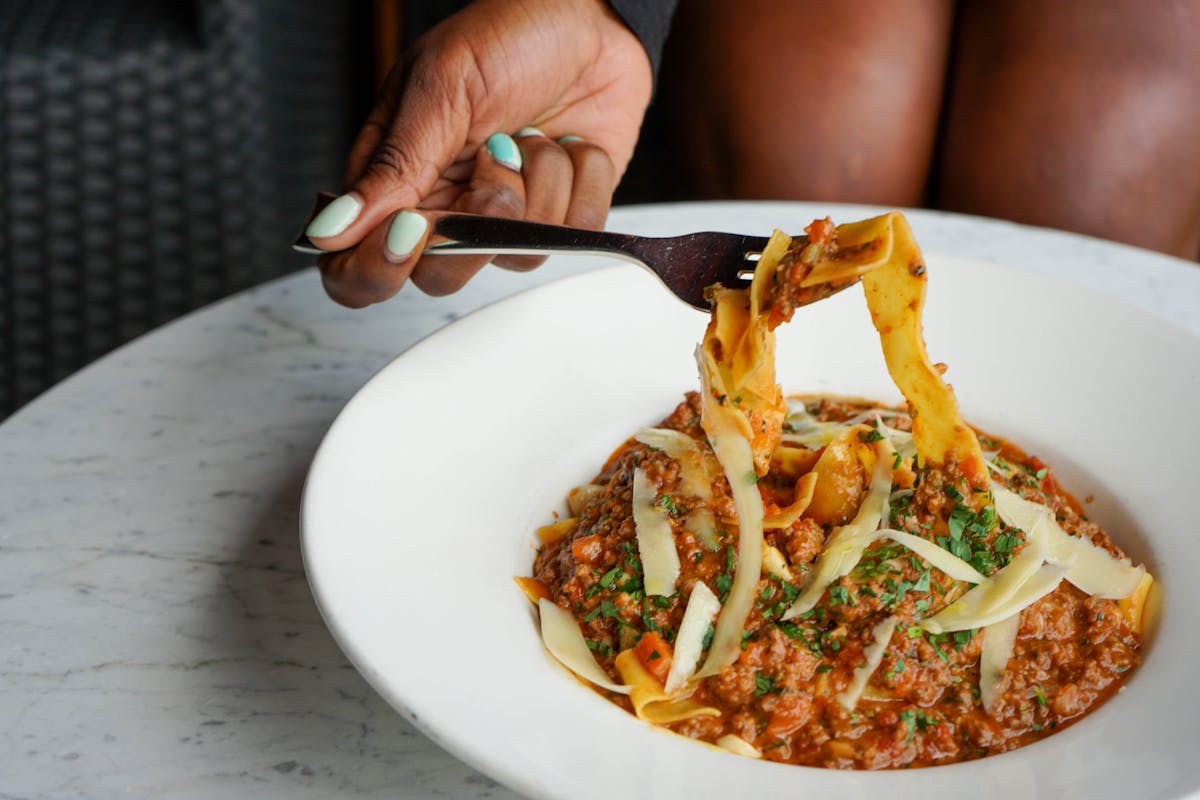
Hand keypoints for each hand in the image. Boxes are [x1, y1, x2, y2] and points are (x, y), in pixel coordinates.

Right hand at [305, 0, 653, 306]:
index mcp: (394, 179)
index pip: (357, 267)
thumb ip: (391, 169)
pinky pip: (570, 235)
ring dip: (536, 186)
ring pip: (512, 256)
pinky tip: (568, 144)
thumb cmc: (506, 35)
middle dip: (474, 224)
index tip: (412, 230)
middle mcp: (446, 207)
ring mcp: (504, 217)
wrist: (593, 17)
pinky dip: (578, 182)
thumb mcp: (438, 89)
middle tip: (494, 158)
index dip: (378, 269)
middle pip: (438, 277)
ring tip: (531, 135)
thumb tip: (330, 230)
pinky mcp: (560, 215)